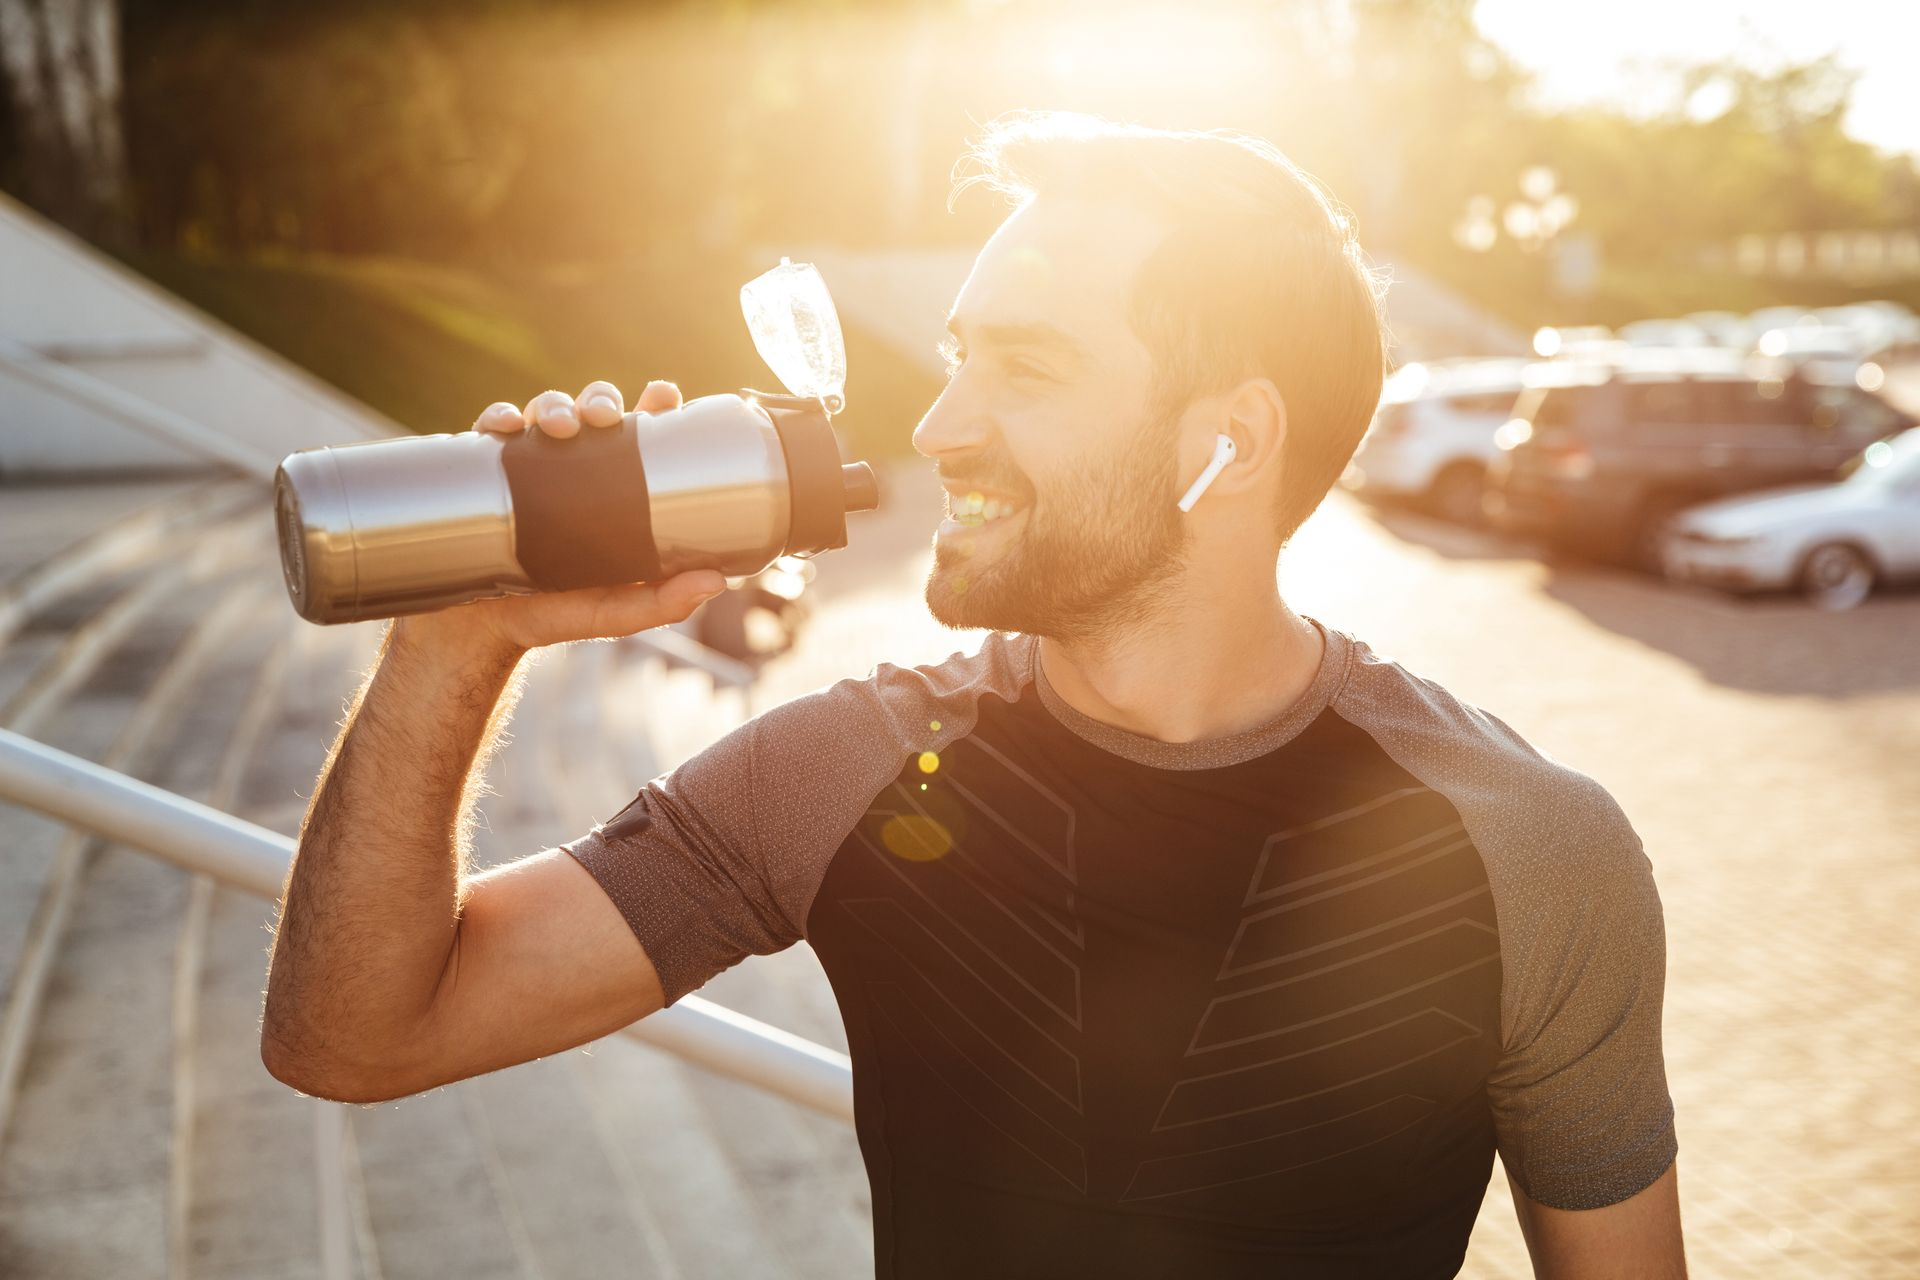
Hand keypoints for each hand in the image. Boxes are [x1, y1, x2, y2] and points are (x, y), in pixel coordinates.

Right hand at [394, 379, 726, 658]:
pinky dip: (499, 419)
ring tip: (560, 426)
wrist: (480, 631)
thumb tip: (717, 582)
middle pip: (591, 412)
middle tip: (605, 416)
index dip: (653, 407)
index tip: (664, 396)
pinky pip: (491, 433)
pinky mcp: (485, 474)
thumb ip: (663, 600)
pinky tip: (508, 428)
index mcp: (610, 489)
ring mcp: (527, 467)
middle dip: (600, 400)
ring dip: (554, 405)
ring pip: (544, 412)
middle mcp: (570, 469)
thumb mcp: (615, 612)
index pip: (638, 435)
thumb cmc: (554, 614)